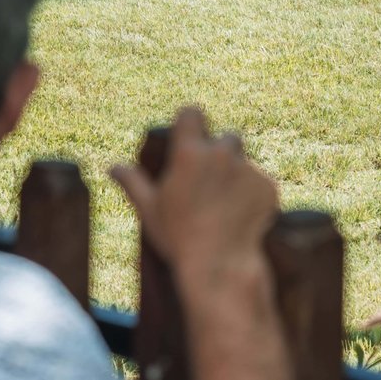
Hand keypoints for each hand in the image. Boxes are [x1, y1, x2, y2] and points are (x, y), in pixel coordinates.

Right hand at [110, 106, 277, 280]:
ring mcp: (248, 170)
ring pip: (245, 162)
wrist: (220, 268)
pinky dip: (254, 194)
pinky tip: (242, 217)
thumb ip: (132, 182)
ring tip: (226, 206)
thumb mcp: (149, 209)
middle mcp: (222, 154)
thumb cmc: (178, 238)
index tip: (189, 134)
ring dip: (238, 175)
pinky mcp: (269, 188)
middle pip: (227, 137)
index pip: (192, 112)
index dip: (190, 121)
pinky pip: (261, 183)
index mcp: (190, 153)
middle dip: (220, 152)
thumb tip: (111, 167)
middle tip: (210, 181)